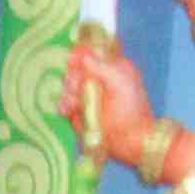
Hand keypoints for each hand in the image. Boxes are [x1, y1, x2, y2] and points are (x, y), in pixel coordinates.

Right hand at [62, 32, 158, 168]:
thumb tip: (81, 54)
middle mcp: (98, 79)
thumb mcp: (120, 82)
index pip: (90, 52)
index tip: (73, 61)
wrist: (130, 141)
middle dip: (73, 78)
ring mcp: (88, 97)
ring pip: (67, 87)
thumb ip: (101, 66)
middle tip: (78, 87)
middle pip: (75, 69)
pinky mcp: (79, 113)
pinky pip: (64, 104)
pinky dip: (64, 106)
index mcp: (111, 67)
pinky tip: (68, 110)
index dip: (79, 55)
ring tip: (74, 104)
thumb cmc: (130, 109)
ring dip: (68, 94)